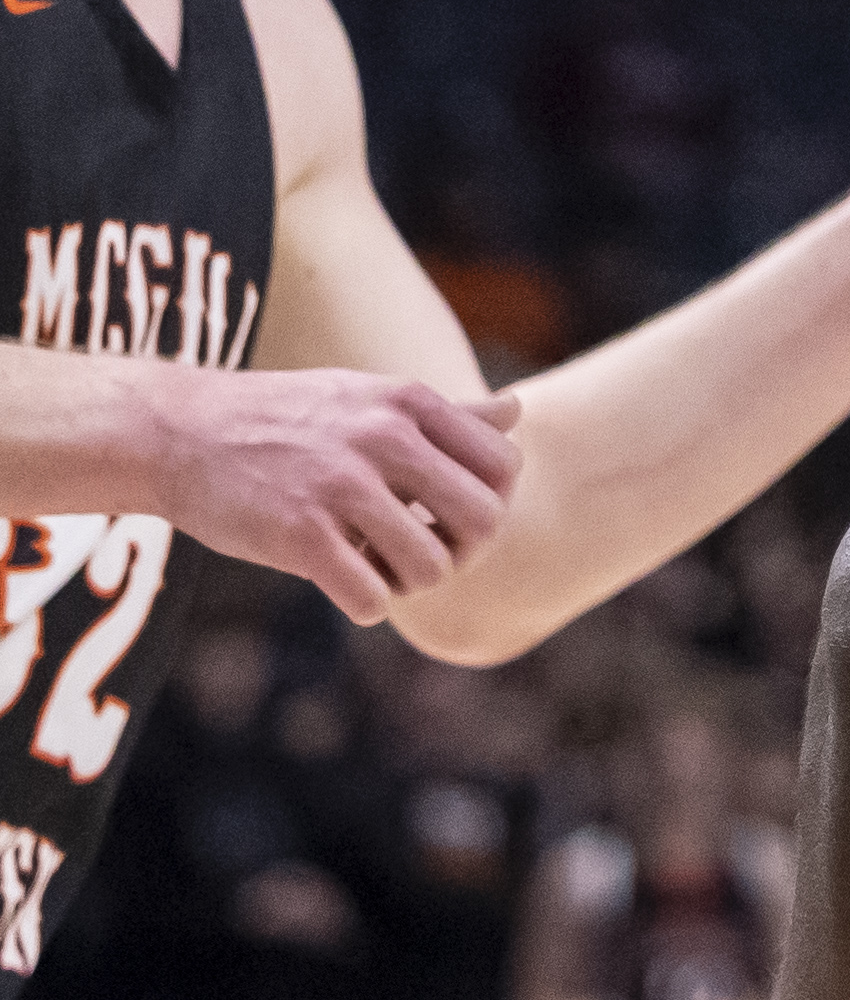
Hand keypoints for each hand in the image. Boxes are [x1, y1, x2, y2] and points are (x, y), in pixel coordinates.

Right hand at [151, 360, 522, 621]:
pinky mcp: (300, 536)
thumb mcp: (370, 397)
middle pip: (482, 520)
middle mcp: (385, 437)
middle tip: (423, 552)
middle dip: (461, 551)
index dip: (489, 504)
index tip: (451, 516)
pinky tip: (345, 581)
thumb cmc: (287, 418)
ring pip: (432, 567)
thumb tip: (517, 410)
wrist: (183, 432)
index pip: (503, 465)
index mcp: (409, 402)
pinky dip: (367, 602)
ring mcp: (343, 486)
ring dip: (410, 582)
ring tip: (379, 566)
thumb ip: (446, 414)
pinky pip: (372, 598)